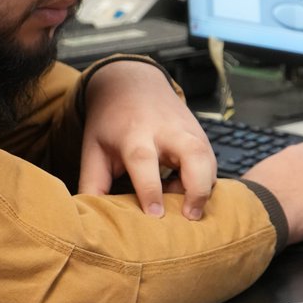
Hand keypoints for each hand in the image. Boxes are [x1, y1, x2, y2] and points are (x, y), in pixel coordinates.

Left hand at [79, 60, 215, 218]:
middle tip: (191, 217)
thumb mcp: (94, 149)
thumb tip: (90, 219)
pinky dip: (205, 182)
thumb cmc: (111, 122)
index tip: (154, 215)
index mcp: (134, 132)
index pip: (144, 159)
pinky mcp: (202, 136)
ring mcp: (190, 131)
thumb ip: (92, 183)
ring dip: (204, 188)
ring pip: (209, 160)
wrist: (134, 83)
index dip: (150, 189)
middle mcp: (167, 130)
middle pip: (193, 154)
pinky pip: (212, 163)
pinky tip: (184, 191)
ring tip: (185, 208)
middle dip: (197, 188)